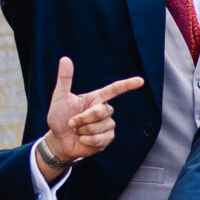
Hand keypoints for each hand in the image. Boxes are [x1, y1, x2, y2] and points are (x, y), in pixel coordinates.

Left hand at [41, 56, 143, 176]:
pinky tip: (82, 140)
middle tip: (72, 122)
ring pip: (100, 127)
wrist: (58, 140)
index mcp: (96, 98)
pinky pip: (100, 139)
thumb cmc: (59, 117)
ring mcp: (107, 125)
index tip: (140, 81)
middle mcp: (104, 110)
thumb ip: (65, 79)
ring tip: (77, 132)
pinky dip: (87, 141)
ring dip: (83, 131)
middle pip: (101, 111)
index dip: (128, 85)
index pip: (115, 89)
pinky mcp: (107, 139)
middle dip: (83, 118)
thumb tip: (65, 58)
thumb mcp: (60, 97)